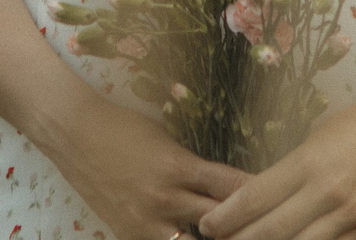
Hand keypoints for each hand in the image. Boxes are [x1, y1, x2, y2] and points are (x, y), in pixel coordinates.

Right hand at [39, 93, 249, 239]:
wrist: (73, 132)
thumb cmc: (123, 127)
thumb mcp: (167, 139)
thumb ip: (196, 166)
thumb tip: (231, 184)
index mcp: (178, 166)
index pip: (231, 186)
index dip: (258, 195)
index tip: (282, 198)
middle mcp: (165, 198)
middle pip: (218, 221)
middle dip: (244, 224)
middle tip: (268, 221)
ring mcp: (144, 222)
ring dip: (214, 237)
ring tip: (235, 235)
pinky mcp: (127, 235)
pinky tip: (197, 239)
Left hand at [195, 73, 355, 239]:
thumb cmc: (350, 126)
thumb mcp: (310, 142)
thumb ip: (285, 176)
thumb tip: (253, 203)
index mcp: (308, 162)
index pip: (257, 197)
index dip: (228, 217)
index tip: (208, 226)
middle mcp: (328, 191)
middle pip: (272, 230)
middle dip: (240, 239)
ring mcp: (351, 214)